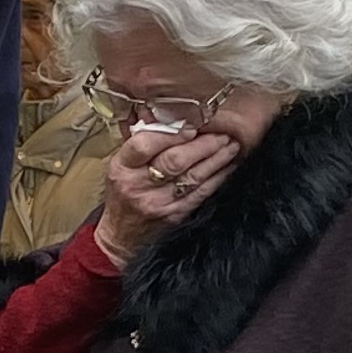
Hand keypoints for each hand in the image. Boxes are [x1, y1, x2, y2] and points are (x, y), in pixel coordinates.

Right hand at [96, 120, 243, 256]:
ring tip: (231, 145)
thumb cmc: (122, 195)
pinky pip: (200, 194)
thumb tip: (164, 115)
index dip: (170, 134)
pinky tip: (228, 167)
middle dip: (203, 145)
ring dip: (216, 159)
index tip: (191, 126)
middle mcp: (139, 185)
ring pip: (192, 177)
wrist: (120, 237)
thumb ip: (141, 142)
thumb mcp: (121, 167)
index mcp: (122, 168)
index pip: (145, 145)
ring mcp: (158, 202)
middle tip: (222, 133)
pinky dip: (217, 178)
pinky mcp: (175, 216)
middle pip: (174, 161)